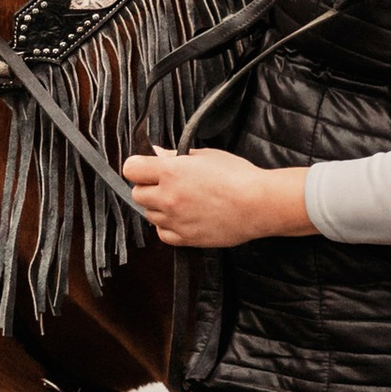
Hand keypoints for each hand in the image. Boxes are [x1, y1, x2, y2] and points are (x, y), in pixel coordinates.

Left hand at [122, 146, 310, 249]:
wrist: (259, 204)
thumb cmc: (238, 176)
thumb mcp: (206, 155)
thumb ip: (175, 156)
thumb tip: (155, 153)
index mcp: (171, 172)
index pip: (131, 169)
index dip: (138, 166)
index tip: (146, 167)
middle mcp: (168, 197)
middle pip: (137, 193)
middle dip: (148, 187)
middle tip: (167, 184)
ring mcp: (175, 220)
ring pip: (148, 214)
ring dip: (158, 207)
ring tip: (181, 201)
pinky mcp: (184, 238)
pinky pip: (162, 233)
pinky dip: (167, 226)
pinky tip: (183, 217)